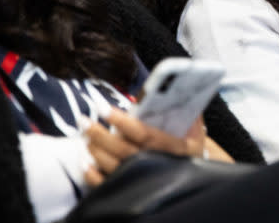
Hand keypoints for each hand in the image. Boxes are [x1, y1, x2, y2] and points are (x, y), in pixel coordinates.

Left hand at [83, 107, 205, 186]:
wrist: (194, 178)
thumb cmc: (190, 148)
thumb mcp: (195, 131)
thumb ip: (189, 111)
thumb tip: (179, 87)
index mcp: (175, 149)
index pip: (144, 134)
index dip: (122, 121)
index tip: (103, 108)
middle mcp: (158, 166)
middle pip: (124, 151)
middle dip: (100, 135)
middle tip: (83, 120)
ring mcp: (144, 181)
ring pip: (113, 167)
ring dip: (95, 150)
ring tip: (85, 134)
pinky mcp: (131, 191)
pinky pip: (106, 185)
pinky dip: (91, 174)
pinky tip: (84, 160)